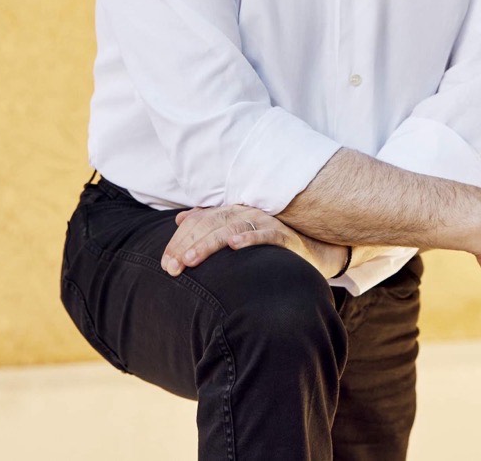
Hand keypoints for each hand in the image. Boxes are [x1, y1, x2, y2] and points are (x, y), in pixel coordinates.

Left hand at [162, 204, 348, 278]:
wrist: (315, 249)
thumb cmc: (270, 244)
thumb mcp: (238, 234)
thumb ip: (211, 225)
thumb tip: (182, 218)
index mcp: (232, 213)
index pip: (200, 222)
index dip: (180, 241)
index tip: (165, 263)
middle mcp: (247, 213)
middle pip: (210, 224)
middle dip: (188, 245)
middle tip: (171, 267)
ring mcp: (266, 222)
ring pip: (232, 228)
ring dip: (209, 243)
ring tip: (191, 259)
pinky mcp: (285, 236)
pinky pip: (265, 234)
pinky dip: (249, 238)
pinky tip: (234, 246)